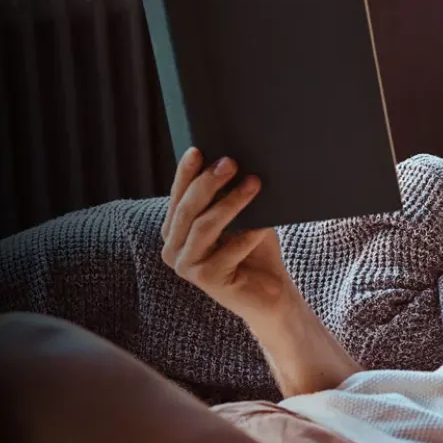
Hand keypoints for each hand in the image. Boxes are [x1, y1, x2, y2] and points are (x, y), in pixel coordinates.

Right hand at [160, 148, 298, 320]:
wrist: (270, 293)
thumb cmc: (253, 250)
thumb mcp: (238, 217)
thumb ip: (225, 195)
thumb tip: (228, 160)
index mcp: (174, 230)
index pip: (178, 196)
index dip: (186, 173)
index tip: (199, 150)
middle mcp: (173, 249)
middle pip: (188, 210)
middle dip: (208, 183)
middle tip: (230, 162)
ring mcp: (187, 266)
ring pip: (205, 227)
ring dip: (231, 203)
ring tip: (254, 184)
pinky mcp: (206, 280)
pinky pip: (228, 251)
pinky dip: (247, 235)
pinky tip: (263, 224)